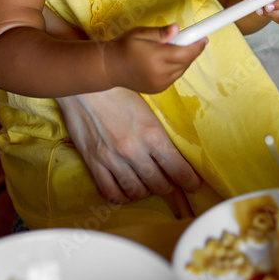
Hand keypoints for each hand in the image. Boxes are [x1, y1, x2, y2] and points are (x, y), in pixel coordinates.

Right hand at [57, 88, 201, 202]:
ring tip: (148, 184)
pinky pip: (110, 192)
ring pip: (136, 191)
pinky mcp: (94, 162)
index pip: (178, 169)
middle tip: (170, 182)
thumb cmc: (119, 89)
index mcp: (152, 134)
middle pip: (159, 184)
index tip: (193, 185)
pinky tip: (125, 189)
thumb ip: (159, 131)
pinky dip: (121, 195)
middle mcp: (134, 150)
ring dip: (146, 191)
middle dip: (169, 186)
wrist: (85, 84)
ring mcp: (112, 159)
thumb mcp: (148, 107)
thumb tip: (173, 150)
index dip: (189, 181)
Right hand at [103, 23, 206, 93]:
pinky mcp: (158, 89)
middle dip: (191, 50)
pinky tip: (167, 60)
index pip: (185, 53)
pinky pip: (175, 77)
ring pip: (181, 70)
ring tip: (173, 49)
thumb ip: (160, 33)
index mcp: (156, 58)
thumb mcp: (140, 33)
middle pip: (185, 62)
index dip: (197, 46)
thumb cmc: (125, 46)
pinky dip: (176, 68)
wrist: (110, 68)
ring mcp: (160, 84)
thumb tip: (177, 29)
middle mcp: (160, 73)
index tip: (204, 38)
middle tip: (189, 39)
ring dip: (183, 59)